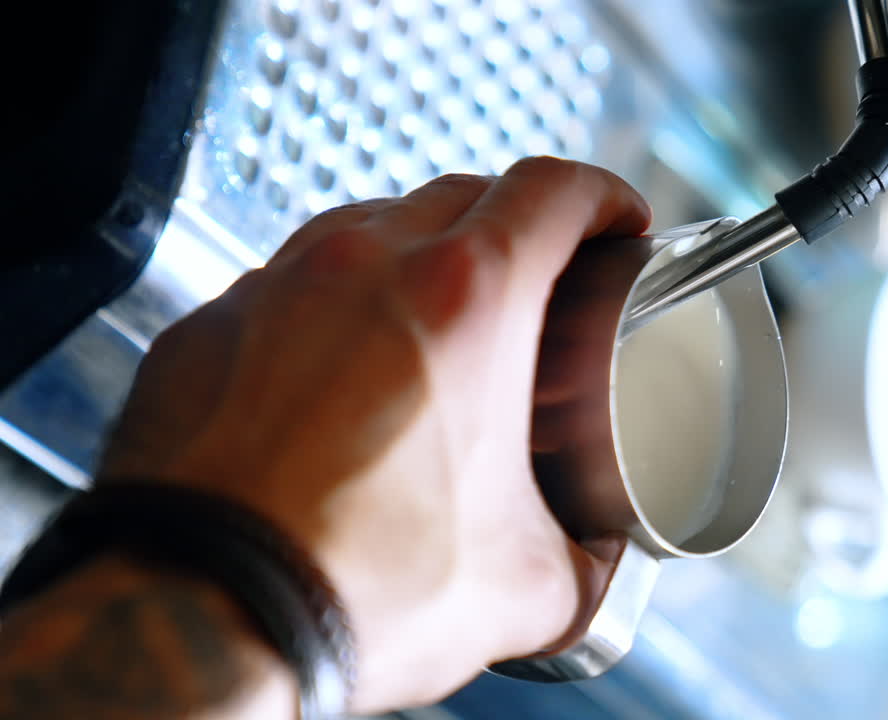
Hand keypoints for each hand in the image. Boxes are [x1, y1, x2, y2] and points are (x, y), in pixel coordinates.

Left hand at [97, 157, 650, 711]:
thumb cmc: (351, 587)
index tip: (616, 221)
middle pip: (464, 195)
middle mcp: (364, 267)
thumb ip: (584, 561)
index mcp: (464, 302)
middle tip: (540, 283)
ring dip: (419, 255)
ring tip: (438, 321)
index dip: (603, 198)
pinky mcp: (208, 328)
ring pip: (369, 226)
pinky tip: (340, 373)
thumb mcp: (522, 588)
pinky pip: (287, 284)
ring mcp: (274, 287)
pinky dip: (331, 307)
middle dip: (517, 225)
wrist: (204, 620)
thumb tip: (595, 556)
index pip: (553, 192)